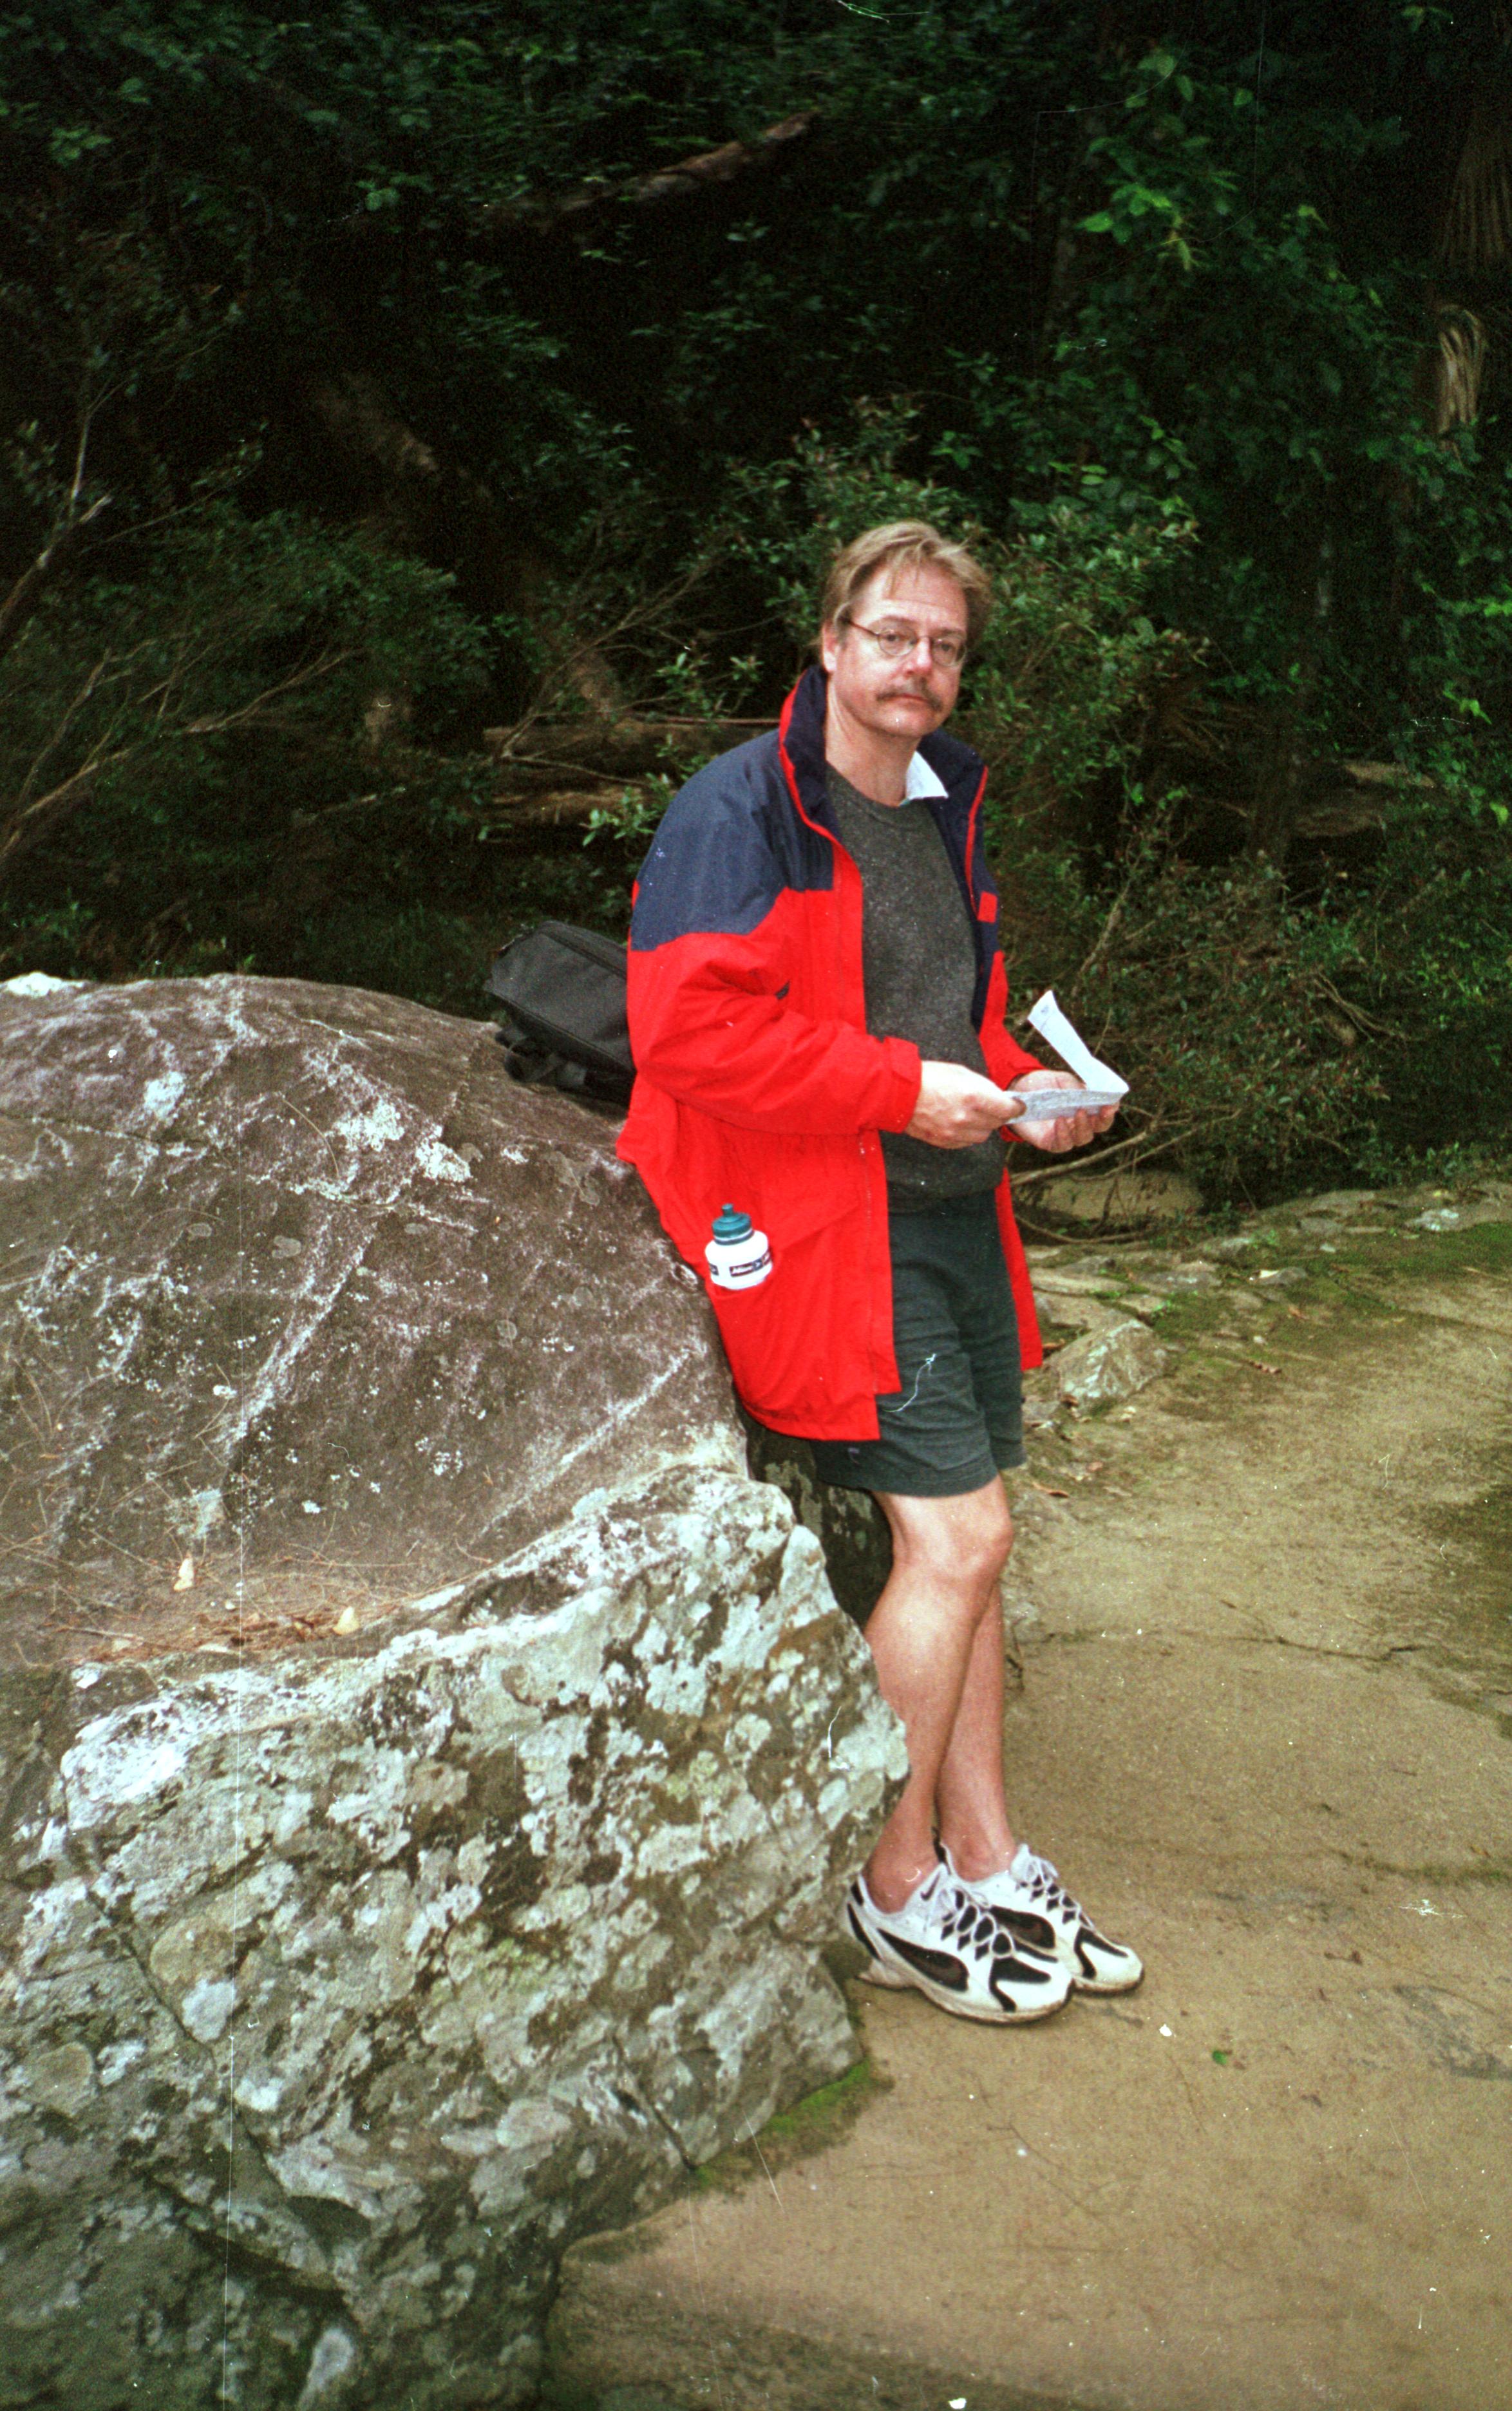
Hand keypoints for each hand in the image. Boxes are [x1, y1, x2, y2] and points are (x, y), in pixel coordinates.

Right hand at [905, 1061, 1026, 1148]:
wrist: (897, 1093)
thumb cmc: (927, 1077)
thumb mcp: (960, 1072)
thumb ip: (983, 1086)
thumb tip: (998, 1096)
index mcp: (973, 1097)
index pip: (1007, 1109)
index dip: (1015, 1107)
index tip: (1017, 1105)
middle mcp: (966, 1118)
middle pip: (996, 1123)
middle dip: (997, 1114)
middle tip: (993, 1106)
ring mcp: (954, 1133)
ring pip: (982, 1136)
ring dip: (983, 1126)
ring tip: (973, 1114)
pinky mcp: (944, 1142)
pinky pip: (966, 1142)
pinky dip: (968, 1134)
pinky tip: (960, 1122)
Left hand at [1008, 1068, 1120, 1154]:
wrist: (1018, 1088)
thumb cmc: (1043, 1084)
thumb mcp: (1062, 1080)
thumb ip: (1077, 1087)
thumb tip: (1092, 1094)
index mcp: (1085, 1107)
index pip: (1104, 1113)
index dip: (1111, 1110)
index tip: (1112, 1103)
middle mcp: (1078, 1122)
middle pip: (1098, 1128)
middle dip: (1103, 1120)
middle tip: (1102, 1110)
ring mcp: (1065, 1133)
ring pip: (1082, 1138)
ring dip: (1084, 1127)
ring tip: (1078, 1113)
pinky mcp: (1050, 1141)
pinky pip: (1062, 1144)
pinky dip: (1064, 1134)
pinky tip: (1060, 1122)